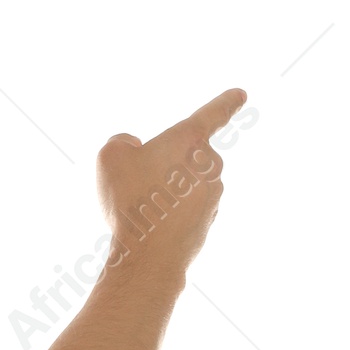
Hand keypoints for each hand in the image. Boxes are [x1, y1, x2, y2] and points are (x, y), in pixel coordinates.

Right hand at [96, 87, 246, 277]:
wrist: (151, 255)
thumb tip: (135, 148)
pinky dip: (170, 216)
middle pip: (184, 158)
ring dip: (165, 194)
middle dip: (163, 168)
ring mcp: (213, 194)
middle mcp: (209, 163)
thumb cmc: (131, 201)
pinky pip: (185, 211)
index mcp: (190, 139)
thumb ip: (120, 142)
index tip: (240, 95)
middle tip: (138, 187)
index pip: (214, 113)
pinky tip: (153, 228)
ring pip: (183, 186)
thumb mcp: (109, 158)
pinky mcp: (209, 220)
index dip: (227, 102)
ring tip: (143, 212)